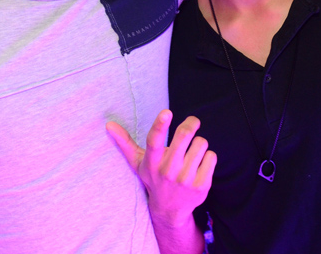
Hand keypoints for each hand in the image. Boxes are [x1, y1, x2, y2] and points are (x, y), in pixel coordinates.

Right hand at [106, 110, 216, 226]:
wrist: (170, 210)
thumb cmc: (154, 178)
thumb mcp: (138, 163)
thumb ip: (125, 142)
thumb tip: (109, 124)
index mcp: (151, 163)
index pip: (154, 141)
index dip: (160, 125)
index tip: (166, 112)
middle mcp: (167, 171)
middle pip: (183, 135)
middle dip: (191, 123)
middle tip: (193, 122)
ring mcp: (185, 180)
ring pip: (201, 143)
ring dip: (199, 142)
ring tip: (191, 151)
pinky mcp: (202, 186)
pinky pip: (211, 156)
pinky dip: (208, 156)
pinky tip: (199, 165)